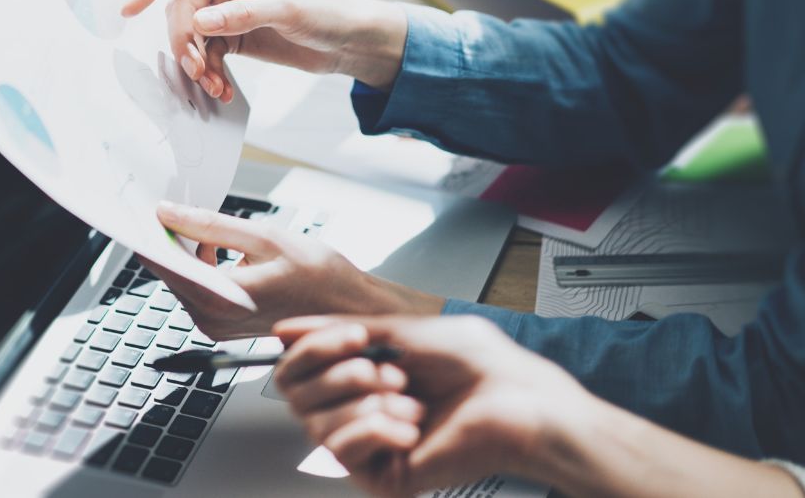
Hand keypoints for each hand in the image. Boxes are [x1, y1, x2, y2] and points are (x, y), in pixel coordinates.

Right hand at [121, 0, 406, 100]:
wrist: (350, 42)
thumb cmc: (328, 12)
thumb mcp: (289, 11)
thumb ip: (242, 15)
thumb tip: (200, 21)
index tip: (128, 9)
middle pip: (180, 9)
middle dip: (183, 43)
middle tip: (198, 70)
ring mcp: (228, 11)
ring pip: (189, 35)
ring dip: (196, 63)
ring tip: (214, 86)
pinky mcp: (234, 36)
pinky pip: (205, 54)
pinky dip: (208, 73)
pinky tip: (222, 90)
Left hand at [138, 202, 442, 340]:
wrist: (350, 313)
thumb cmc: (321, 278)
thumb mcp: (266, 238)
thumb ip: (212, 226)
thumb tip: (170, 213)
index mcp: (219, 299)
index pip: (162, 263)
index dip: (148, 232)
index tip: (139, 206)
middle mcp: (210, 319)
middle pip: (168, 271)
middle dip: (169, 237)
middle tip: (174, 202)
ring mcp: (215, 325)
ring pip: (181, 278)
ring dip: (187, 250)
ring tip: (208, 226)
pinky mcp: (222, 324)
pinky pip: (197, 288)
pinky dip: (200, 265)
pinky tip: (219, 247)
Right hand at [274, 315, 590, 496]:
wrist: (516, 399)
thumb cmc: (476, 364)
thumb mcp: (399, 330)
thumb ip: (339, 330)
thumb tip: (288, 329)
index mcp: (360, 371)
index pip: (297, 366)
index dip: (315, 347)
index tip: (353, 336)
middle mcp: (359, 408)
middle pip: (295, 395)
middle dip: (339, 373)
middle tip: (383, 368)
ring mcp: (369, 444)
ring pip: (315, 423)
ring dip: (364, 400)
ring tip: (406, 397)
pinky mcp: (382, 475)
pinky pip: (343, 452)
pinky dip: (374, 429)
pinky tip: (408, 425)